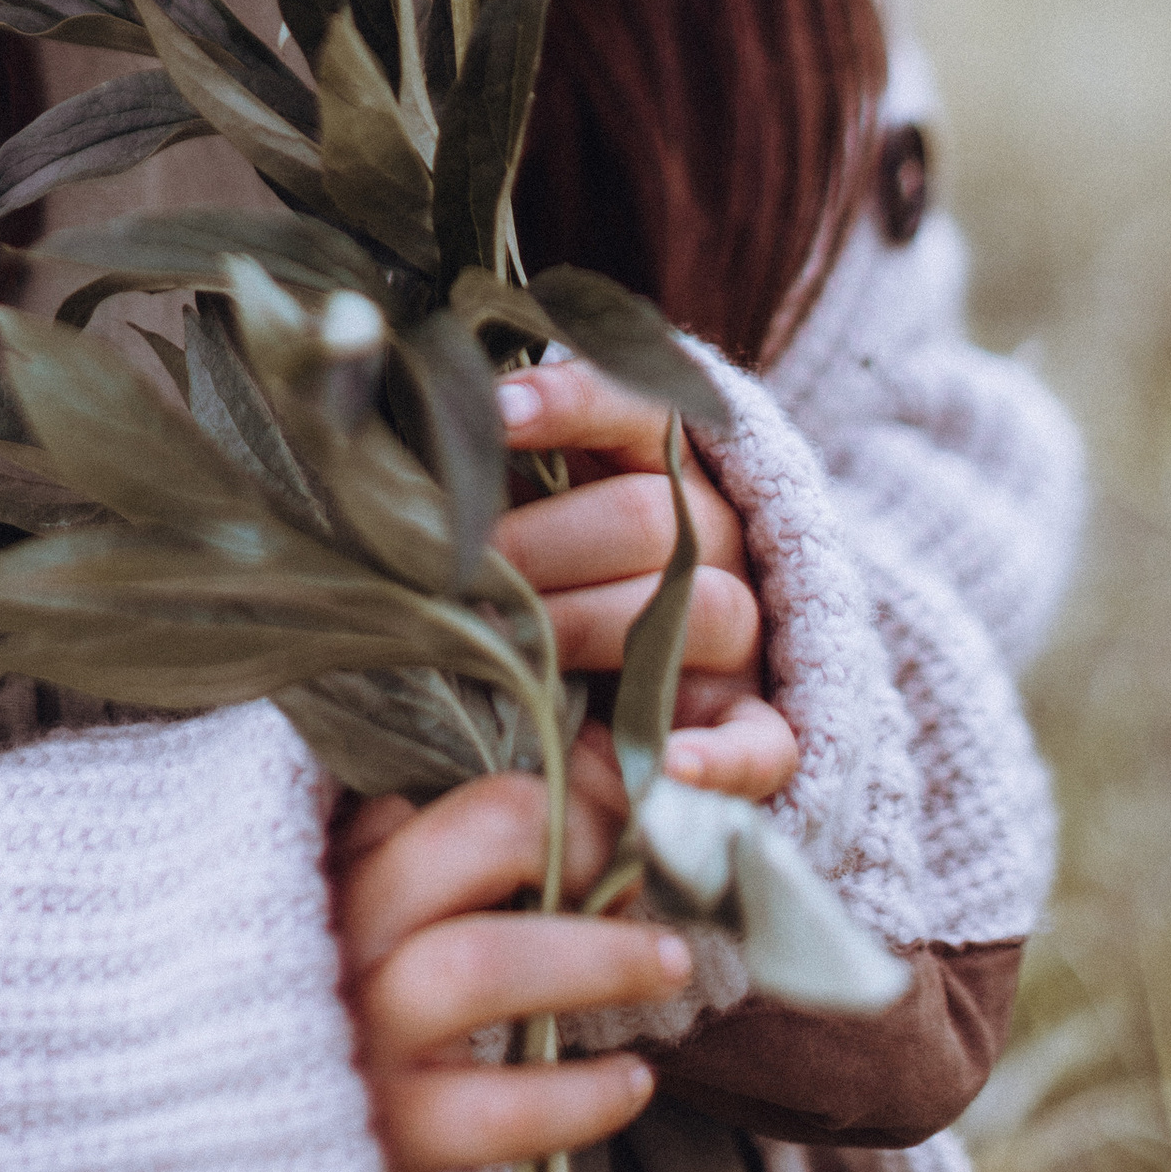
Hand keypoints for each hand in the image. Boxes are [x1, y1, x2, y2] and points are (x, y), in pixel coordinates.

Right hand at [332, 769, 685, 1171]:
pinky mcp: (388, 1130)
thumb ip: (445, 836)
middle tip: (641, 877)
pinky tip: (635, 1080)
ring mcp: (364, 1028)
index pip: (478, 793)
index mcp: (350, 857)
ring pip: (485, 962)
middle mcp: (349, 927)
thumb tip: (584, 771)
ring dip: (597, 957)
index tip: (619, 817)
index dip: (570, 798)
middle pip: (485, 840)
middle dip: (585, 846)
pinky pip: (497, 1111)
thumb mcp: (370, 893)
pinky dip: (580, 1095)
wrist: (259, 1118)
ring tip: (669, 963)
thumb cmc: (341, 984)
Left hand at [489, 358, 798, 807]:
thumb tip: (404, 430)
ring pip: (697, 609)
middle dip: (536, 545)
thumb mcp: (530, 499)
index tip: (493, 411)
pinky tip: (668, 768)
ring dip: (587, 629)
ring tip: (505, 651)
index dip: (567, 403)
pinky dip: (723, 759)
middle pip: (645, 517)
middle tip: (449, 570)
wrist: (629, 682)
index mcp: (662, 462)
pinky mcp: (758, 723)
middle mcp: (714, 534)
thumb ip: (490, 468)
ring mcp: (745, 630)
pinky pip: (765, 742)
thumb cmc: (549, 568)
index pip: (633, 409)